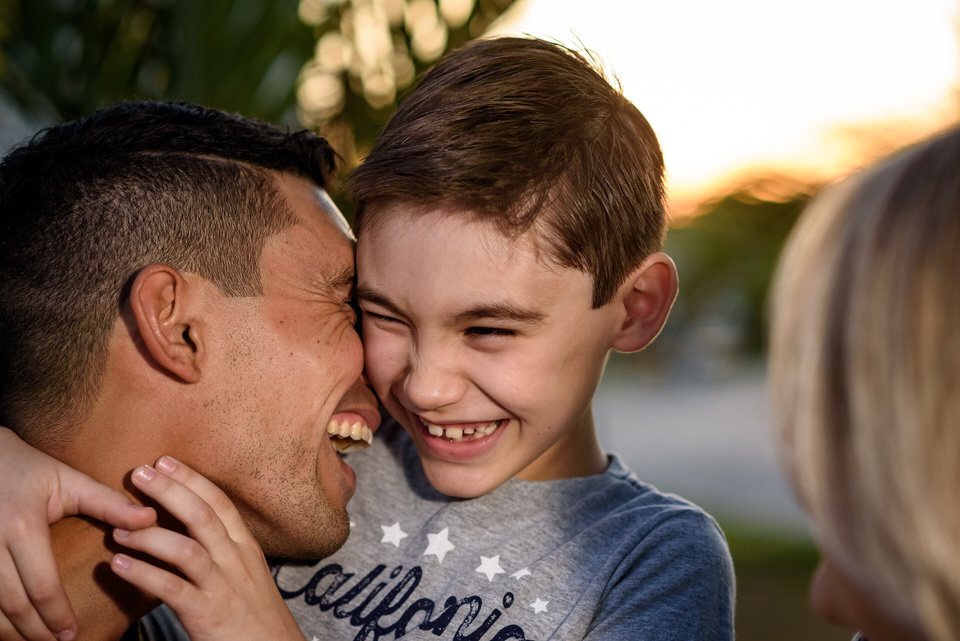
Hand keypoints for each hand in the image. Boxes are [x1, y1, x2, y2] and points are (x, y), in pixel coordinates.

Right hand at [0, 427, 156, 640]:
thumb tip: (151, 518)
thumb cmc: (29, 469)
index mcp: (23, 527)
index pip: (41, 585)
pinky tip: (11, 625)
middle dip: (35, 630)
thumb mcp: (69, 481)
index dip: (56, 614)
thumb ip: (109, 503)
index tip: (74, 633)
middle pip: (13, 603)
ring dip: (12, 629)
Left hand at [110, 457, 305, 640]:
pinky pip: (173, 589)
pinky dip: (144, 575)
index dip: (192, 480)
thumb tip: (189, 528)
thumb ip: (222, 550)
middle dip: (170, 491)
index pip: (220, 503)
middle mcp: (236, 561)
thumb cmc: (254, 614)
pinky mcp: (208, 614)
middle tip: (139, 473)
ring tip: (118, 526)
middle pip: (203, 516)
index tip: (165, 461)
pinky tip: (119, 566)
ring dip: (150, 535)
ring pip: (187, 550)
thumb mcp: (246, 573)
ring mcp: (223, 586)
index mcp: (245, 548)